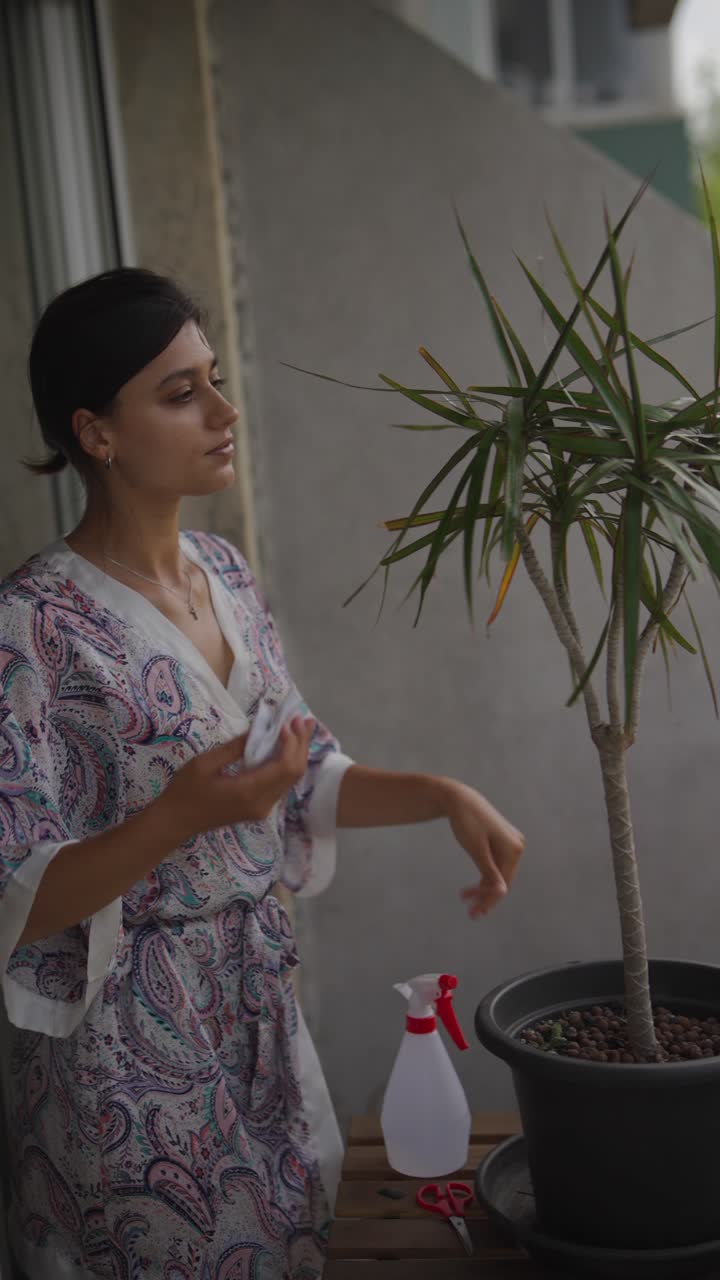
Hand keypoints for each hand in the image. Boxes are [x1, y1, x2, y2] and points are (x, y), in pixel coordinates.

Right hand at [157, 716, 314, 842]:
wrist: (176, 822)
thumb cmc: (185, 790)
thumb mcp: (205, 763)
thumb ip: (235, 747)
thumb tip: (259, 729)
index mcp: (248, 792)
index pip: (285, 766)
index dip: (292, 742)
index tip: (287, 721)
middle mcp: (262, 803)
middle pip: (294, 772)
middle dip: (302, 744)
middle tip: (303, 719)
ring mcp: (263, 809)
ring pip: (291, 779)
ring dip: (298, 753)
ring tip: (301, 729)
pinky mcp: (259, 809)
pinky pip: (282, 784)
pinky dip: (288, 764)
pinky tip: (288, 748)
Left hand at [443, 782, 524, 916]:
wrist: (460, 799)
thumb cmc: (467, 822)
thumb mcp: (477, 850)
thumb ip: (490, 872)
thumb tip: (502, 892)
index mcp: (514, 848)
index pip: (503, 883)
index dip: (488, 900)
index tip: (473, 911)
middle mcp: (517, 846)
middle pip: (503, 880)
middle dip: (486, 896)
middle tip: (470, 912)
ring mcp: (511, 844)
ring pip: (499, 874)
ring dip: (484, 887)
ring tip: (465, 898)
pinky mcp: (503, 842)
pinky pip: (496, 865)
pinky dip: (485, 875)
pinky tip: (472, 886)